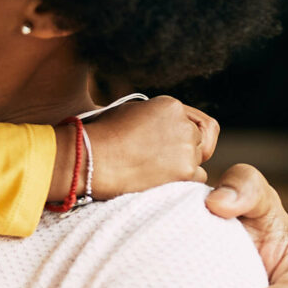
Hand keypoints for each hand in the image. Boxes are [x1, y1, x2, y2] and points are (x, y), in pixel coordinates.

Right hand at [75, 95, 216, 199]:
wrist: (90, 160)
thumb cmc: (100, 137)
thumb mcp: (128, 112)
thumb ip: (153, 117)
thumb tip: (162, 129)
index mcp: (170, 105)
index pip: (192, 120)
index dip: (181, 132)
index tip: (170, 143)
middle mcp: (183, 124)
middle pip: (197, 139)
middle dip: (182, 148)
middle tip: (157, 159)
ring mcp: (187, 148)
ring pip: (197, 159)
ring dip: (181, 165)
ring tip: (152, 169)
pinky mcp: (186, 171)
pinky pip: (197, 178)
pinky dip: (182, 181)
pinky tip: (160, 180)